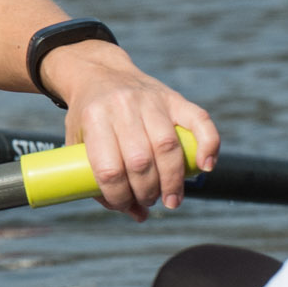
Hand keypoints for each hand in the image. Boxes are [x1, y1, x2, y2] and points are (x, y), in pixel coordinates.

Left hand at [42, 43, 218, 220]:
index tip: (125, 205)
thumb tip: (136, 214)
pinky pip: (199, 120)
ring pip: (168, 146)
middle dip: (147, 192)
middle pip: (140, 161)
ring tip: (172, 199)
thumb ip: (98, 179)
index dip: (118, 196)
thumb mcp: (78, 142)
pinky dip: (208, 145)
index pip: (109, 168)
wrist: (98, 71)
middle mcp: (123, 106)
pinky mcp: (174, 97)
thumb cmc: (88, 116)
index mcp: (93, 117)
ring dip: (173, 181)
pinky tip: (206, 167)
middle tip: (150, 202)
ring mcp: (151, 99)